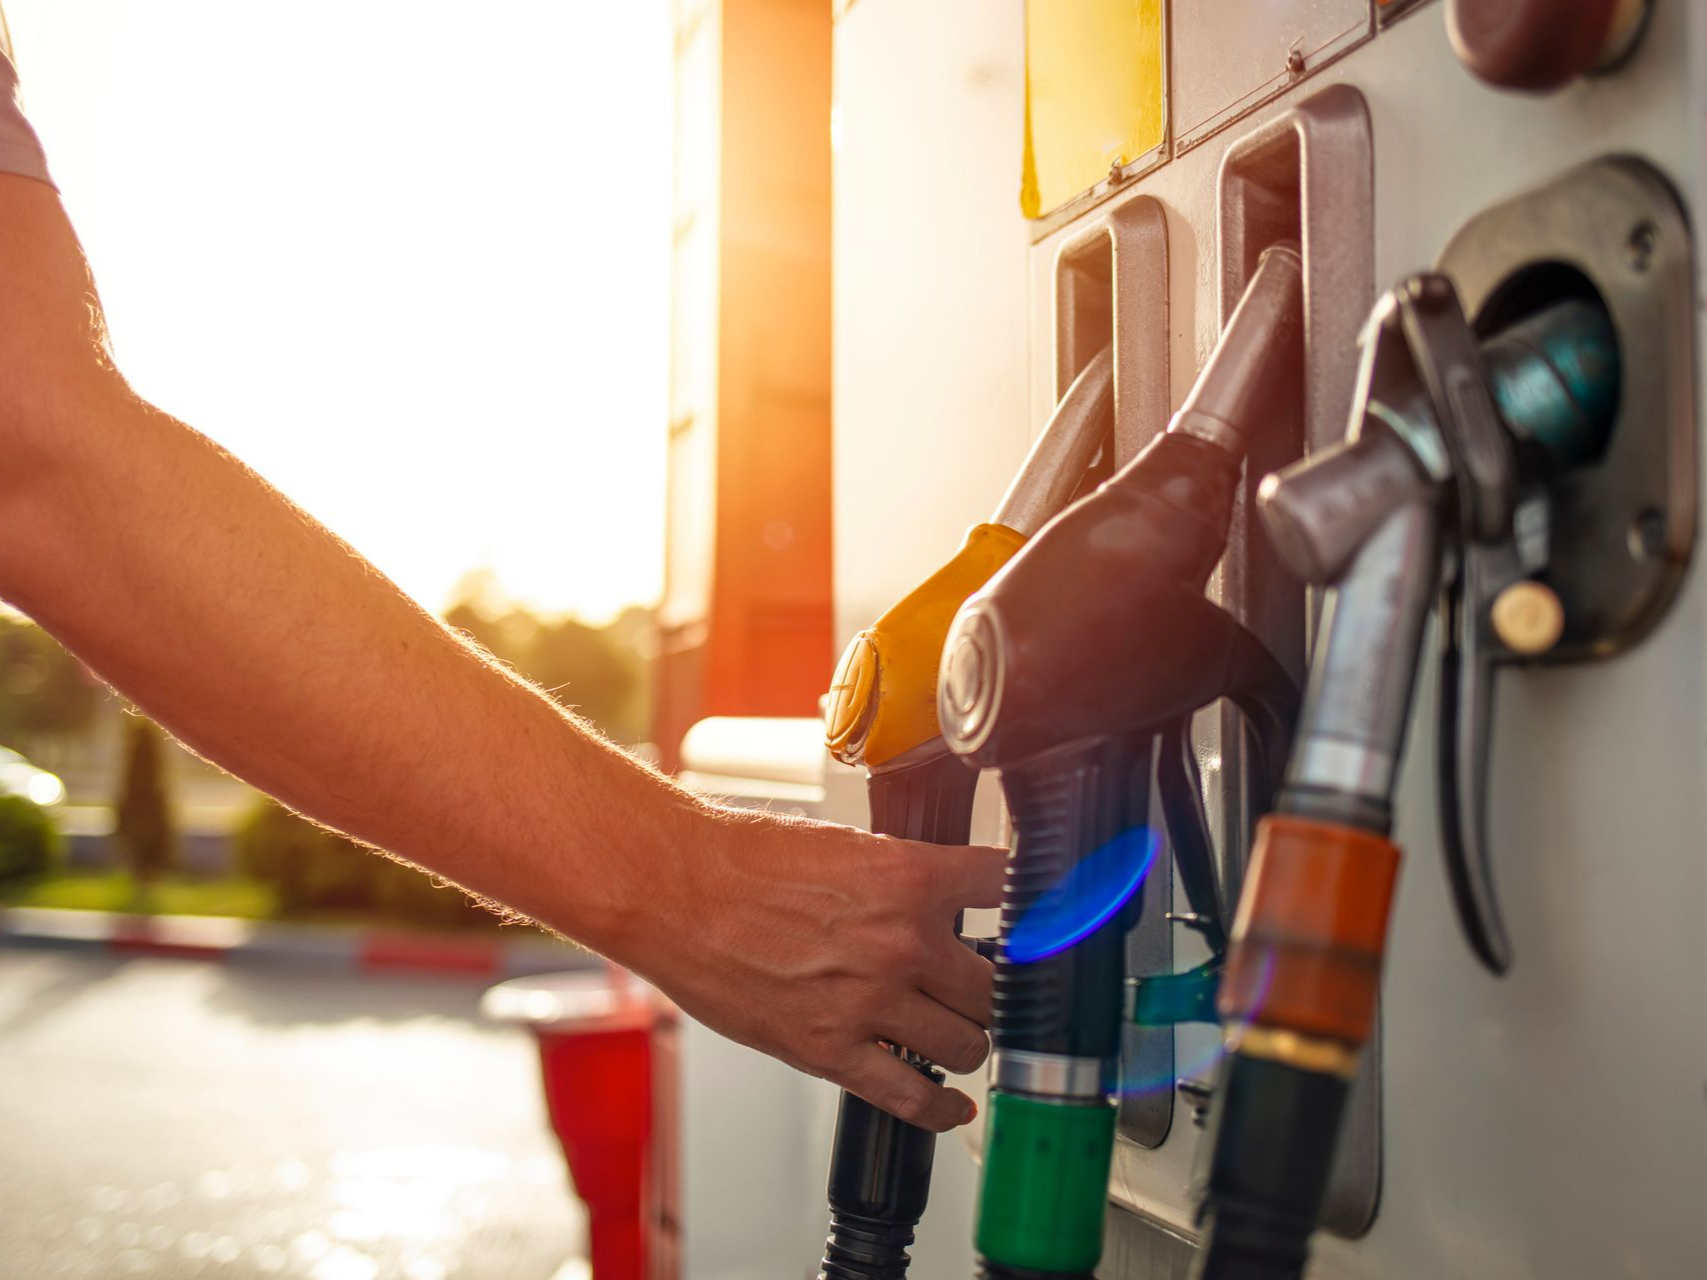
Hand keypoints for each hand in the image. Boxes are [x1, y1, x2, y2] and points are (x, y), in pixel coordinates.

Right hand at [629, 805, 1005, 1131]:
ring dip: (969, 1040)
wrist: (677, 890)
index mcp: (908, 876)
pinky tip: (954, 1104)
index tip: (1032, 918)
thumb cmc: (744, 860)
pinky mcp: (831, 1049)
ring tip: (957, 1032)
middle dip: (993, 986)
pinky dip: (942, 1108)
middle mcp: (901, 941)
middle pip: (997, 983)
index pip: (1007, 887)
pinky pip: (912, 1096)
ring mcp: (870, 1001)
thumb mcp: (846, 844)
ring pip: (969, 1042)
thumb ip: (902, 876)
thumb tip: (942, 896)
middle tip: (982, 985)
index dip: (1027, 904)